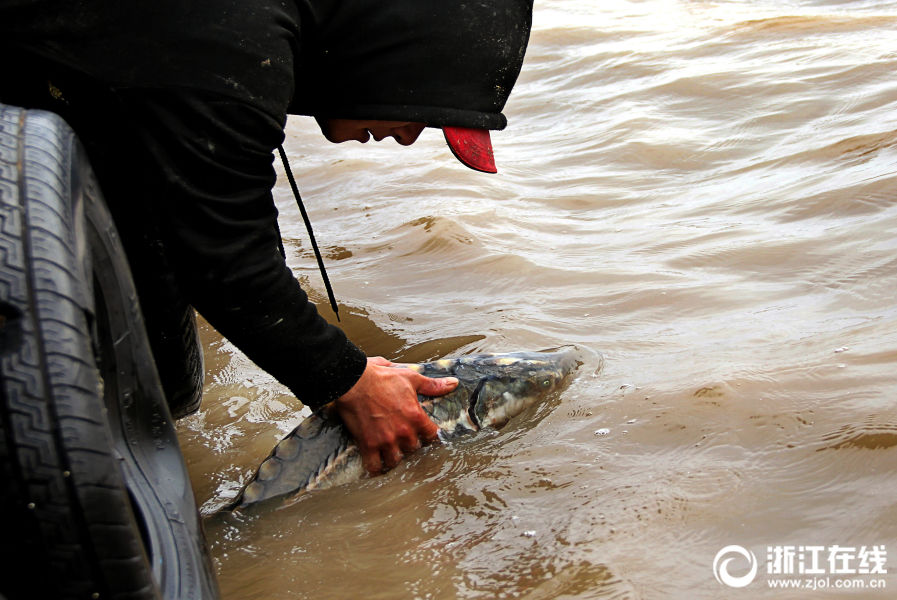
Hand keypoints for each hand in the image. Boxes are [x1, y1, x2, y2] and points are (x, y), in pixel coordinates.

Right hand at [335, 357, 457, 474]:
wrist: (354, 381)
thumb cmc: (381, 378)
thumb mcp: (411, 378)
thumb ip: (433, 385)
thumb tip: (453, 384)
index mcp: (415, 416)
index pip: (432, 436)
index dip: (428, 435)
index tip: (423, 434)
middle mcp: (403, 431)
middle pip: (414, 449)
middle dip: (410, 444)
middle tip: (403, 439)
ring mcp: (386, 440)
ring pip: (397, 460)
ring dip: (395, 456)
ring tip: (391, 451)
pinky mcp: (369, 445)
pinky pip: (375, 466)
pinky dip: (376, 468)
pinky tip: (377, 465)